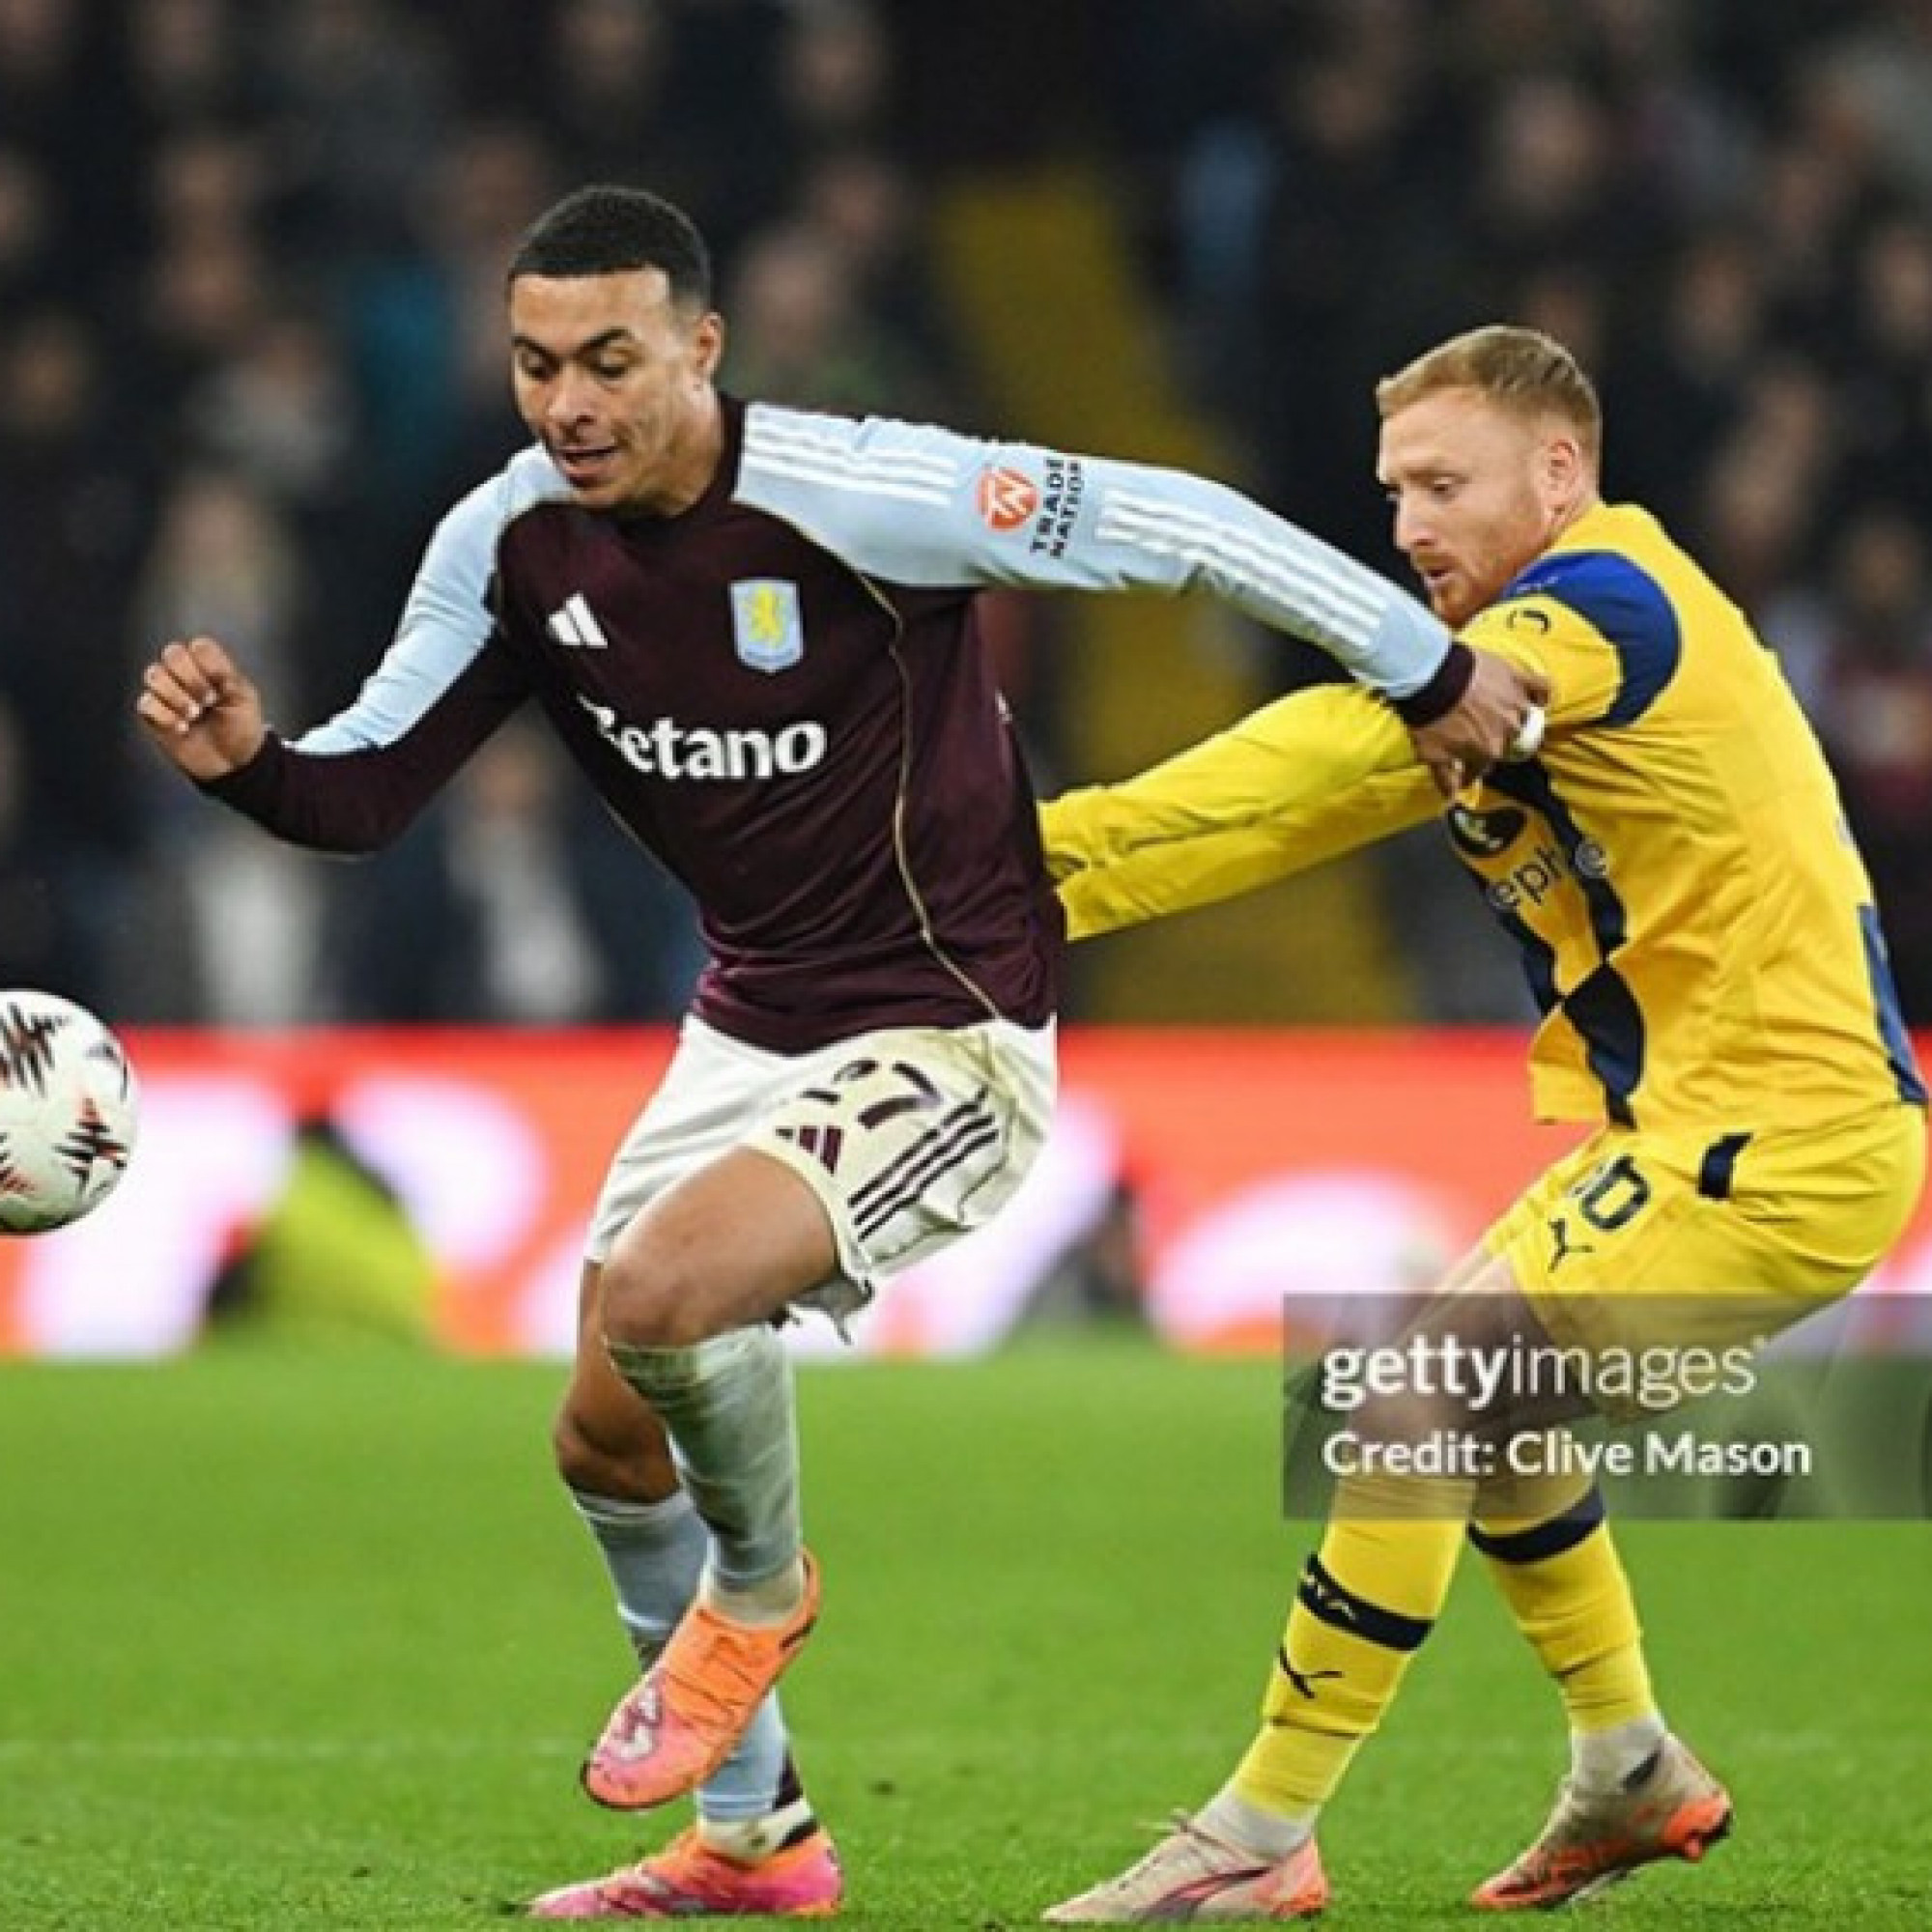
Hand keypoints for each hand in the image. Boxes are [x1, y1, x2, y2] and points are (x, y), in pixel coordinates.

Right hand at [135, 636, 267, 782]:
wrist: (233, 763)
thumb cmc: (241, 728)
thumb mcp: (243, 697)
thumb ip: (223, 671)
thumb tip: (199, 651)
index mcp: (208, 666)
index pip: (197, 646)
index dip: (207, 664)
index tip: (221, 686)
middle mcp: (183, 674)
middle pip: (171, 654)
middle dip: (191, 679)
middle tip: (209, 701)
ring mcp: (166, 693)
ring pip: (154, 675)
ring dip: (177, 697)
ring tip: (195, 716)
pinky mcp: (153, 714)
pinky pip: (146, 703)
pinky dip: (165, 716)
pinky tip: (182, 728)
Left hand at [1407, 647, 1551, 795]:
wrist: (1431, 677)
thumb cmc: (1431, 718)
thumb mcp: (1431, 754)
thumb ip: (1445, 778)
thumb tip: (1452, 797)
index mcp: (1489, 750)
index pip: (1484, 766)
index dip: (1472, 767)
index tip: (1462, 766)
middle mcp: (1509, 730)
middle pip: (1506, 740)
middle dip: (1492, 739)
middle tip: (1476, 730)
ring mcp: (1517, 704)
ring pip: (1523, 716)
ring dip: (1512, 717)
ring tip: (1497, 710)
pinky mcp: (1519, 679)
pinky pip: (1541, 687)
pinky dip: (1542, 693)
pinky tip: (1538, 697)